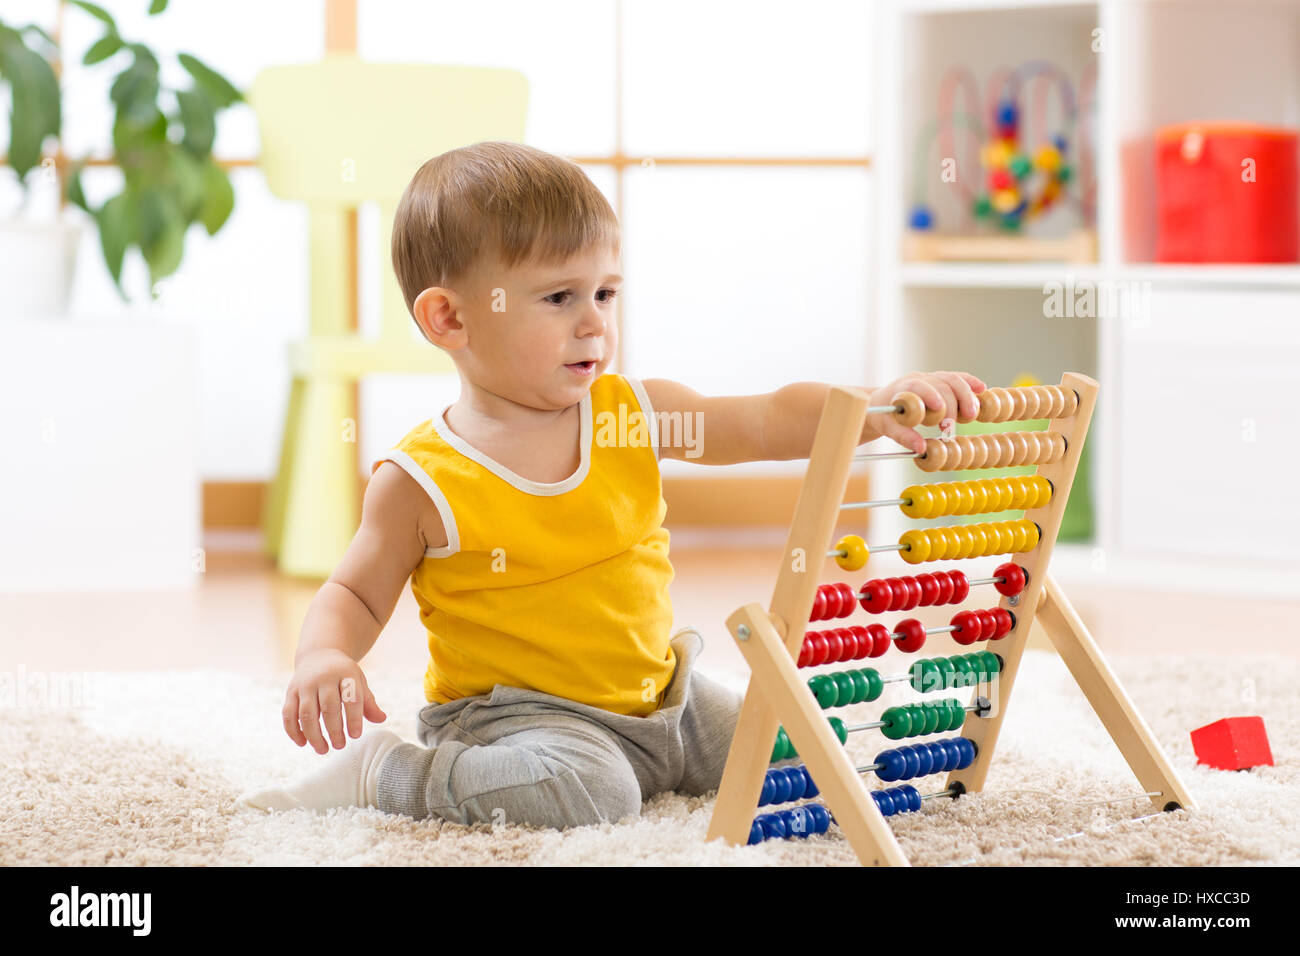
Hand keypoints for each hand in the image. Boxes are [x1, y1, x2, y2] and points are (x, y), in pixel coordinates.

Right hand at [282, 648, 386, 753]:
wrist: (318, 656)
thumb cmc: (344, 676)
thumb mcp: (359, 682)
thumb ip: (368, 702)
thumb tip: (381, 719)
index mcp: (345, 673)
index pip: (351, 698)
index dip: (354, 718)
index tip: (355, 736)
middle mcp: (323, 677)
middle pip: (328, 707)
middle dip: (334, 730)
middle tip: (340, 746)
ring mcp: (305, 684)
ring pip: (306, 713)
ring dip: (314, 735)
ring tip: (323, 750)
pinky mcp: (291, 692)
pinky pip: (289, 714)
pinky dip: (294, 731)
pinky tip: (303, 743)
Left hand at [869, 370, 985, 453]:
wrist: (881, 404)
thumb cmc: (883, 416)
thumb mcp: (886, 428)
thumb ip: (903, 437)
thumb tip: (922, 449)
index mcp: (903, 387)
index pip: (919, 386)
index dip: (931, 395)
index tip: (940, 409)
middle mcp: (919, 378)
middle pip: (941, 383)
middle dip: (952, 402)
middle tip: (955, 424)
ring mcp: (932, 378)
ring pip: (953, 379)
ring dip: (966, 395)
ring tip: (972, 414)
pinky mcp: (941, 382)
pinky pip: (958, 378)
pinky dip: (970, 383)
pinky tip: (982, 390)